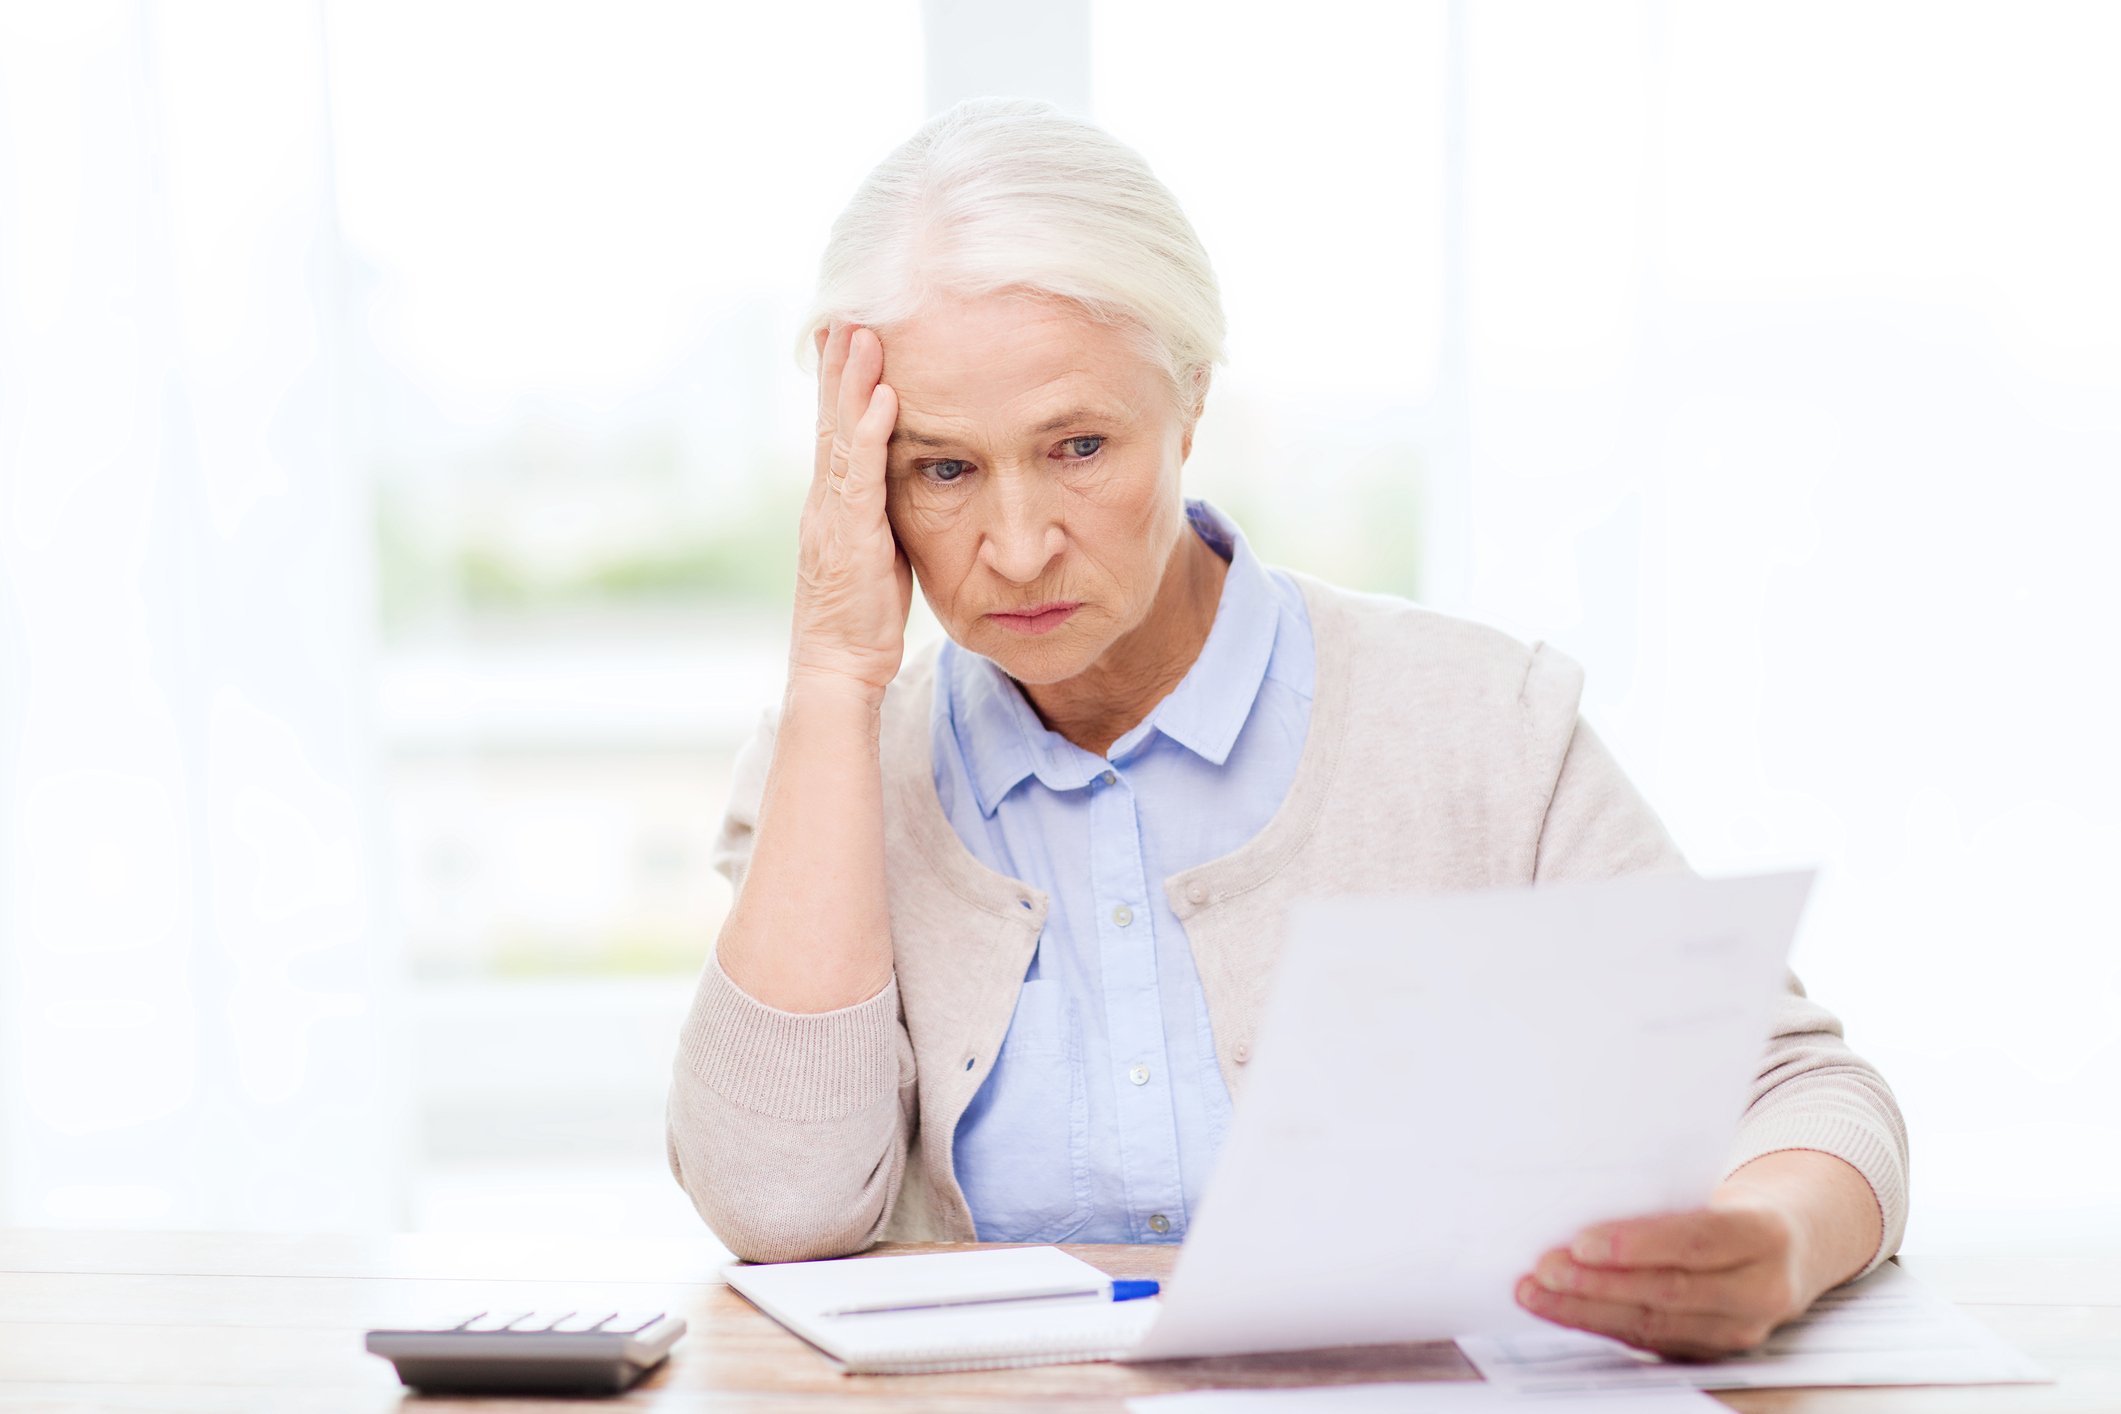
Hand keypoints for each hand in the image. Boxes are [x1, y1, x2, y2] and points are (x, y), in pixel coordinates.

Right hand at [788, 321, 913, 698]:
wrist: (839, 667)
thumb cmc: (862, 614)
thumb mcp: (875, 549)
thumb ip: (879, 510)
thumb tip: (901, 477)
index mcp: (831, 501)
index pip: (833, 428)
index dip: (837, 380)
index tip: (846, 332)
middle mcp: (824, 499)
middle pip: (830, 418)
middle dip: (838, 363)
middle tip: (849, 310)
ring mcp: (833, 516)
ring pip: (841, 435)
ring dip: (853, 381)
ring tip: (864, 333)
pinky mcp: (851, 538)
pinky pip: (862, 477)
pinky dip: (872, 434)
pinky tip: (885, 398)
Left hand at [1514, 1187, 1812, 1359]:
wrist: (1791, 1247)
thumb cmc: (1736, 1205)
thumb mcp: (1719, 1186)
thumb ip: (1667, 1195)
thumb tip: (1582, 1190)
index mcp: (1766, 1234)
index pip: (1697, 1241)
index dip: (1638, 1245)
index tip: (1582, 1242)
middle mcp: (1761, 1290)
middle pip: (1669, 1291)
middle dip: (1598, 1283)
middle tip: (1546, 1269)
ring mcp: (1739, 1329)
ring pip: (1655, 1325)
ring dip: (1587, 1311)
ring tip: (1538, 1293)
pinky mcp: (1713, 1351)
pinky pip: (1650, 1341)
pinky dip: (1601, 1324)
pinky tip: (1562, 1310)